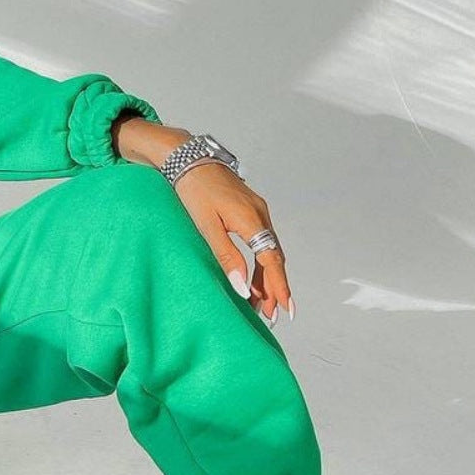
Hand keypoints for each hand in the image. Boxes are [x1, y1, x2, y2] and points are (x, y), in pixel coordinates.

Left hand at [170, 163, 292, 325]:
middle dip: (274, 288)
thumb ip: (226, 256)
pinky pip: (262, 240)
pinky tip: (254, 275)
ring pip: (268, 250)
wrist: (188, 159)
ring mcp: (257, 210)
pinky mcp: (249, 209)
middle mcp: (260, 214)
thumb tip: (242, 287)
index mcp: (251, 219)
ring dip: (267, 277)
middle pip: (274, 258)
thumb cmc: (193, 190)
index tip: (285, 308)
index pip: (271, 260)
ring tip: (262, 302)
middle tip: (272, 315)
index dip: (279, 286)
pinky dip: (260, 261)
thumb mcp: (207, 226)